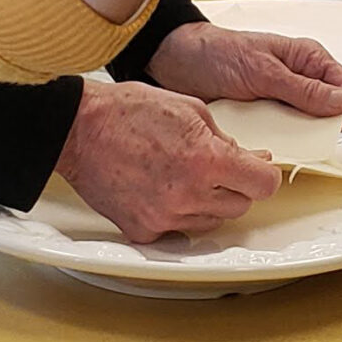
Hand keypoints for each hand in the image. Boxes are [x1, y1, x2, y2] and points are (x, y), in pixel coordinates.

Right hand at [55, 77, 280, 240]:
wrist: (77, 129)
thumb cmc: (126, 111)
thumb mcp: (190, 110)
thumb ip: (226, 140)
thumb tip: (251, 159)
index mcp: (207, 159)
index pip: (263, 184)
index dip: (262, 174)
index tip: (256, 170)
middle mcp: (189, 194)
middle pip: (239, 205)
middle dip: (233, 185)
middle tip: (211, 165)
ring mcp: (165, 217)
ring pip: (210, 221)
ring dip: (205, 201)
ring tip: (179, 174)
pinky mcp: (143, 230)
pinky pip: (177, 231)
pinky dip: (175, 215)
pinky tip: (159, 190)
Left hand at [146, 21, 341, 124]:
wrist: (175, 62)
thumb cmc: (217, 53)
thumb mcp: (261, 71)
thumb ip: (302, 88)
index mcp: (309, 60)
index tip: (328, 127)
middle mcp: (301, 81)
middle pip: (331, 114)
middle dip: (319, 129)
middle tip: (295, 135)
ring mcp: (284, 102)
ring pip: (307, 130)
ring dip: (296, 139)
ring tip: (273, 139)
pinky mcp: (266, 118)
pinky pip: (282, 137)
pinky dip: (276, 143)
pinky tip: (261, 144)